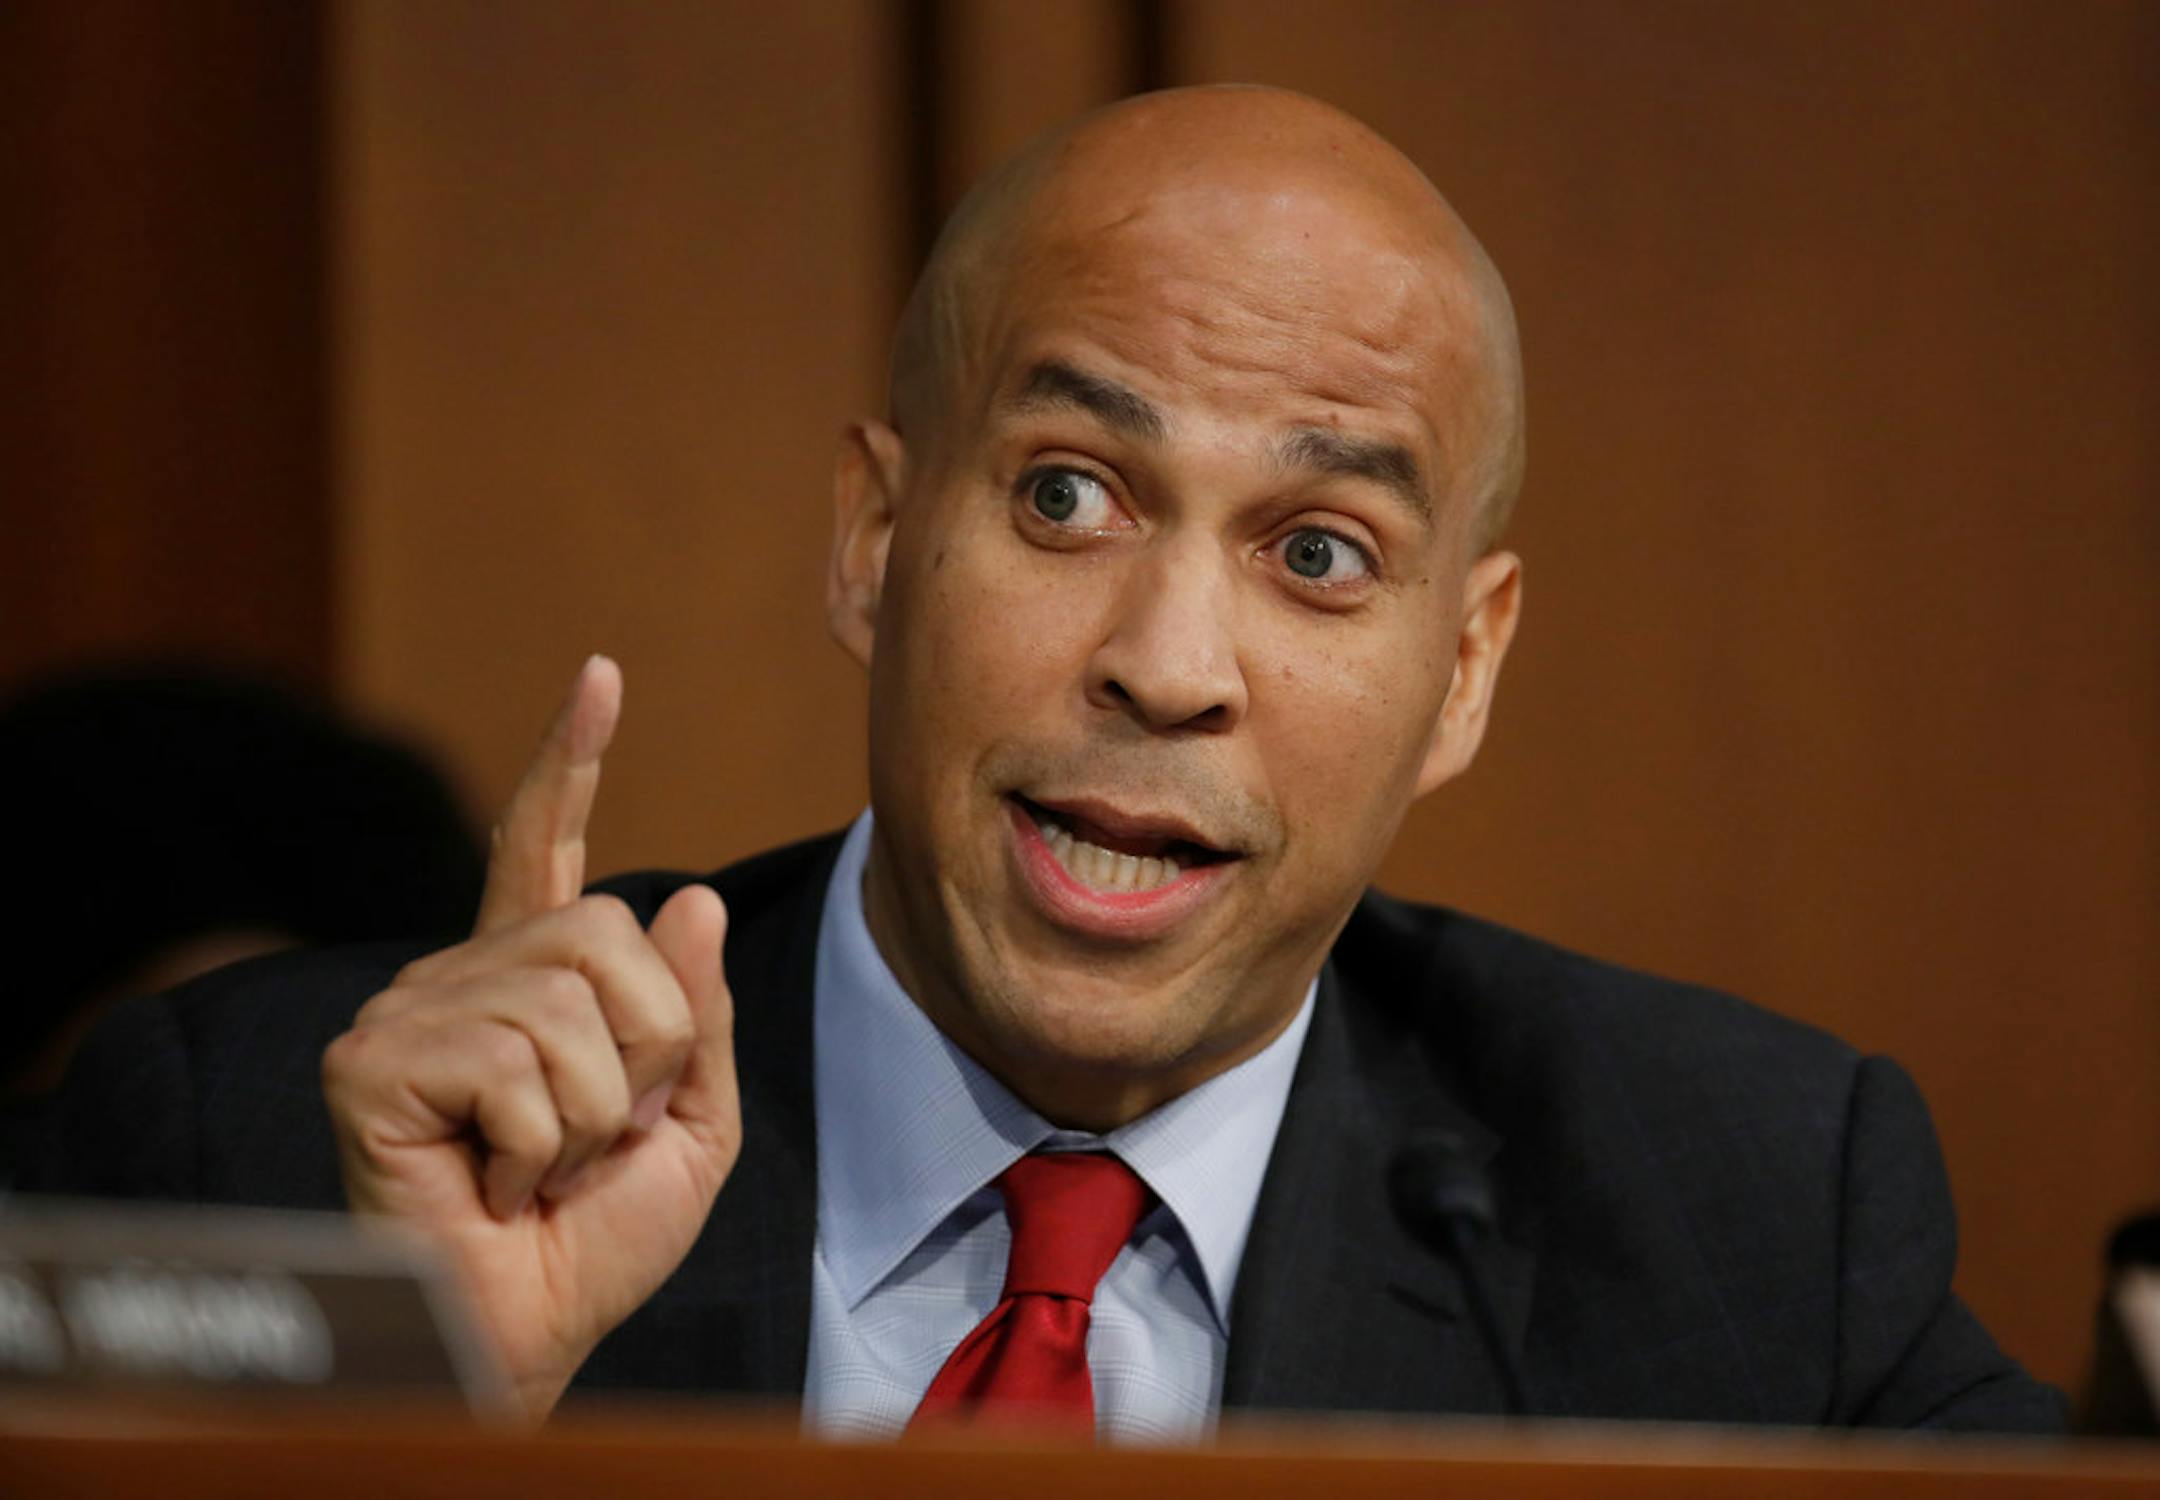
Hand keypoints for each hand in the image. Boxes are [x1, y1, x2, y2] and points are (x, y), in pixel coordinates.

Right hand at [322, 656, 739, 1418]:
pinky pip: (514, 1063)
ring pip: (570, 1003)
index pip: (549, 850)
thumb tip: (688, 895)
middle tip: (598, 1139)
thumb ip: (698, 1016)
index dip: (572, 764)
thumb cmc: (598, 1240)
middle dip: (648, 1051)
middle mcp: (464, 977)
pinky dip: (539, 1146)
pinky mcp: (370, 1062)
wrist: (531, 1336)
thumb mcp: (694, 1123)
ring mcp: (409, 1012)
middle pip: (608, 935)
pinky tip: (497, 1184)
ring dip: (595, 1113)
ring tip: (544, 1168)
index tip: (601, 676)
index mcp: (536, 982)